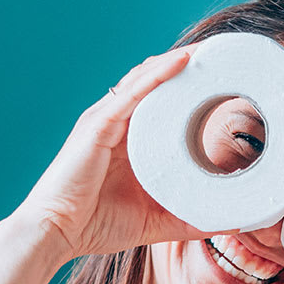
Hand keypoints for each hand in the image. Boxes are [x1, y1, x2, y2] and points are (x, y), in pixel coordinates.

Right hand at [10, 48, 205, 259]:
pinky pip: (132, 93)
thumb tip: (227, 221)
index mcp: (129, 139)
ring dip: (178, 61)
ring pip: (146, 79)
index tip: (224, 78)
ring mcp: (106, 119)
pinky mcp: (98, 125)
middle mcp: (117, 122)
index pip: (162, 101)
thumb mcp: (154, 221)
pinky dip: (158, 75)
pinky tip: (183, 61)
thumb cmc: (96, 225)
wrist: (56, 233)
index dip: (189, 85)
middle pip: (156, 82)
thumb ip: (187, 218)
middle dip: (188, 65)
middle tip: (223, 54)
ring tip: (211, 50)